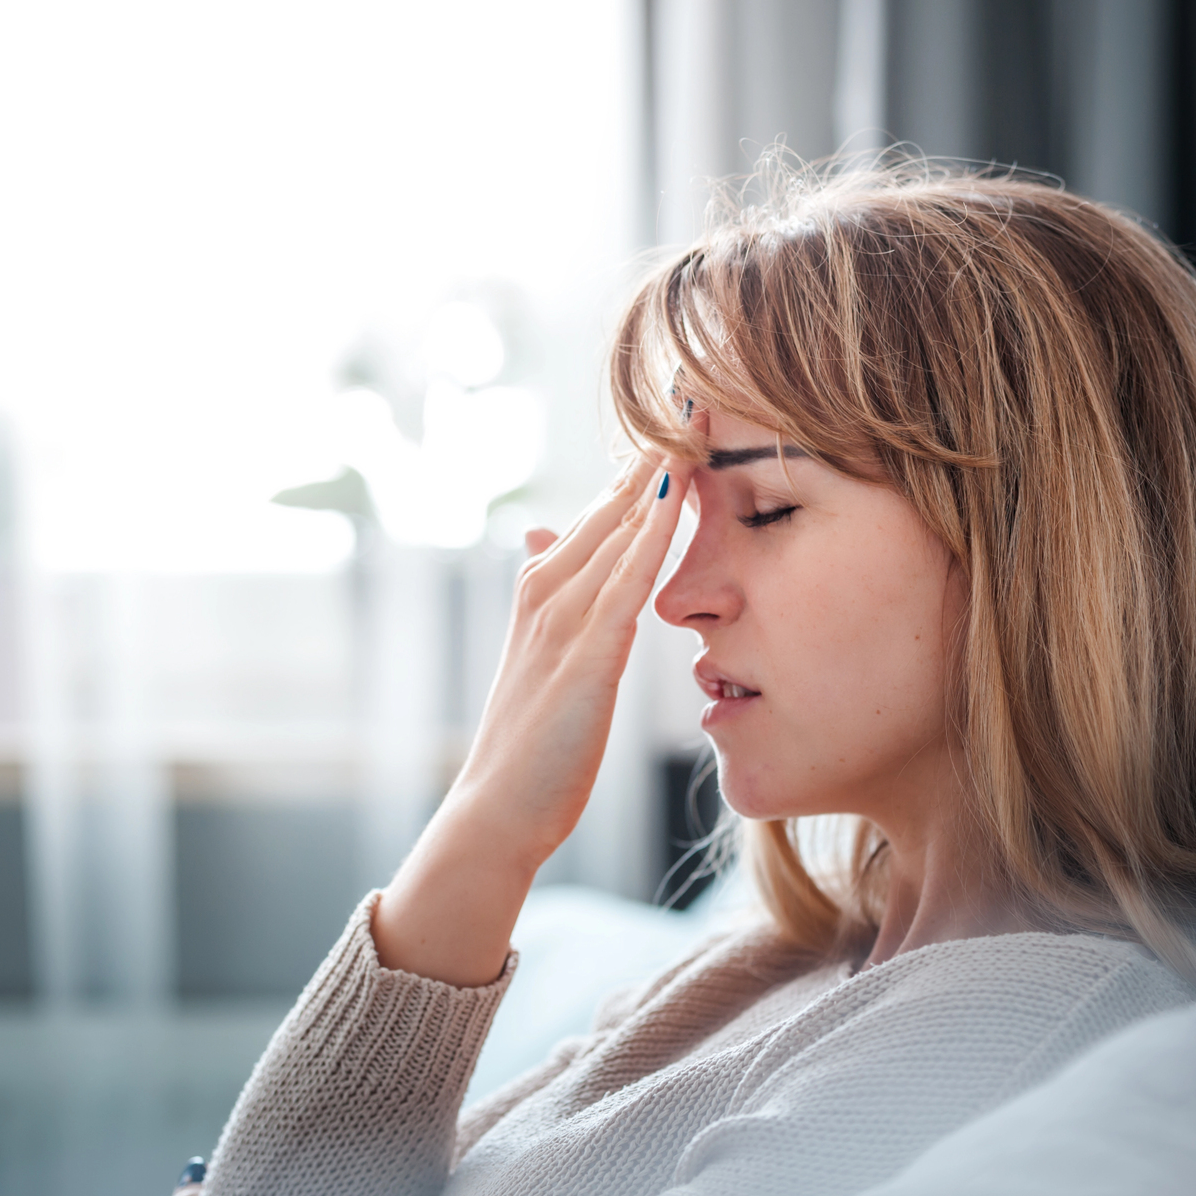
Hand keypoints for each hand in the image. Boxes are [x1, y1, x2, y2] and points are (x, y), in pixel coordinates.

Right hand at [372, 453, 691, 985]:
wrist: (496, 810)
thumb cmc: (532, 741)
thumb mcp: (542, 654)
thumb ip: (553, 595)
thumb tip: (541, 537)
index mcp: (544, 586)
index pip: (606, 508)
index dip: (646, 460)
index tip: (686, 412)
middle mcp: (547, 588)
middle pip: (612, 502)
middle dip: (655, 446)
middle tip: (698, 386)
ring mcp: (561, 619)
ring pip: (618, 527)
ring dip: (657, 471)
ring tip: (695, 416)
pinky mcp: (583, 656)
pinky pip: (624, 580)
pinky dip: (650, 533)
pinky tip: (676, 496)